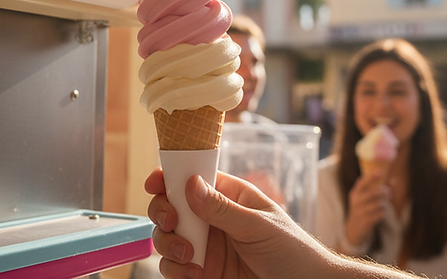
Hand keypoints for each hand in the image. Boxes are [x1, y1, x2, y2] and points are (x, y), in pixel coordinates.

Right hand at [145, 167, 319, 278]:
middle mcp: (211, 219)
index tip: (154, 183)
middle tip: (172, 222)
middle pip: (170, 207)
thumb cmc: (293, 250)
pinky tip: (195, 273)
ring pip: (166, 238)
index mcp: (228, 196)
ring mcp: (204, 246)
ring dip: (168, 245)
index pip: (192, 179)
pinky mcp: (201, 272)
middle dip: (163, 213)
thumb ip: (222, 209)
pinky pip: (173, 267)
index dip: (169, 177)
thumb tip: (190, 184)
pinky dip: (175, 270)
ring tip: (189, 256)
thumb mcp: (259, 225)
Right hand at [343, 172, 388, 247]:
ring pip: (379, 204)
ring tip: (382, 206)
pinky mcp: (366, 221)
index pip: (361, 182)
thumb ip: (372, 189)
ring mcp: (360, 211)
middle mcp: (356, 201)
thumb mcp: (361, 199)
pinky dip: (382, 213)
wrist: (353, 230)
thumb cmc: (361, 210)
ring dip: (384, 204)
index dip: (371, 177)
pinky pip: (381, 214)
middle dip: (384, 191)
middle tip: (388, 191)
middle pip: (373, 192)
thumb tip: (391, 180)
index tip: (380, 172)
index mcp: (354, 194)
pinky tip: (379, 214)